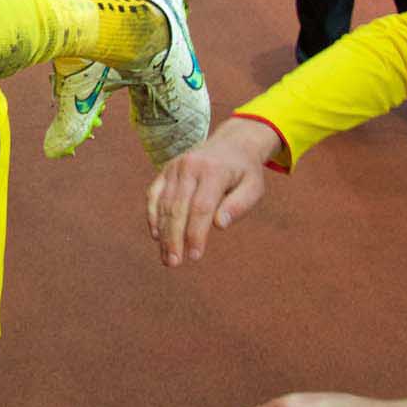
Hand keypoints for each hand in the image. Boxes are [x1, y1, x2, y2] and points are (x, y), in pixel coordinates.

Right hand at [145, 117, 279, 265]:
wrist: (232, 143)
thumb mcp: (254, 187)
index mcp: (214, 171)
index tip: (195, 256)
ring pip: (164, 204)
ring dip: (163, 233)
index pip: (201, 207)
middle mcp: (190, 166)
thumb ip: (239, 205)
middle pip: (178, 208)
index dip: (196, 233)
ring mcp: (175, 167)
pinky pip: (154, 194)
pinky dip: (152, 215)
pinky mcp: (166, 170)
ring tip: (166, 258)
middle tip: (173, 263)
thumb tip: (219, 225)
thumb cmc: (245, 172)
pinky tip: (156, 236)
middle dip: (174, 238)